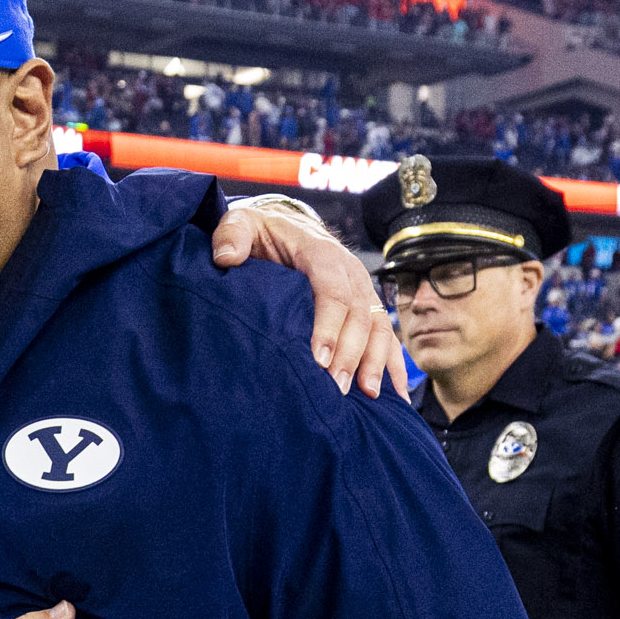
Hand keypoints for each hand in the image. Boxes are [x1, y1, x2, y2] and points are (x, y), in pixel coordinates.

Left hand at [210, 200, 406, 397]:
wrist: (286, 227)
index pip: (332, 289)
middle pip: (358, 314)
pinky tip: (394, 395)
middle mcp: (350, 270)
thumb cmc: (262, 232)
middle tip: (336, 388)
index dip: (329, 324)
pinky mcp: (366, 306)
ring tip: (366, 395)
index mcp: (321, 251)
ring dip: (375, 362)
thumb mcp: (242, 223)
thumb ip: (231, 234)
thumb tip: (226, 256)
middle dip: (350, 353)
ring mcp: (362, 289)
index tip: (318, 359)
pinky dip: (393, 365)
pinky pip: (387, 336)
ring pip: (378, 327)